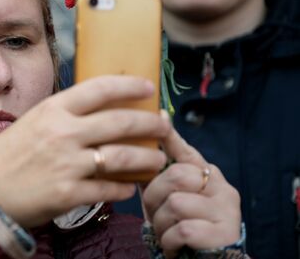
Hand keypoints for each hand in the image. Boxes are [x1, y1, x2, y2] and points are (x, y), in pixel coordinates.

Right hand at [0, 75, 169, 227]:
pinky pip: (109, 188)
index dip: (129, 85)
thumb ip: (64, 115)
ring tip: (157, 159)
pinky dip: (125, 188)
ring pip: (122, 157)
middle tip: (164, 124)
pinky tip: (130, 187)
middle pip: (119, 122)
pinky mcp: (69, 194)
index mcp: (52, 110)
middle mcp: (63, 133)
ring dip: (146, 158)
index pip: (99, 89)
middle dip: (149, 122)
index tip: (148, 86)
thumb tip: (100, 109)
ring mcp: (67, 164)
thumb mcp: (33, 122)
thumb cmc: (7, 155)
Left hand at [141, 121, 241, 257]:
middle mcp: (222, 187)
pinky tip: (172, 245)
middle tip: (155, 214)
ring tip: (165, 232)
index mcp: (207, 175)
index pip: (187, 152)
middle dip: (154, 197)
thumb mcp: (168, 200)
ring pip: (176, 204)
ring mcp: (227, 210)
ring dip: (161, 224)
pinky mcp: (225, 233)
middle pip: (175, 176)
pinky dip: (169, 241)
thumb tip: (135, 148)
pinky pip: (183, 230)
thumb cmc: (182, 227)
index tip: (160, 117)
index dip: (171, 137)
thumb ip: (158, 177)